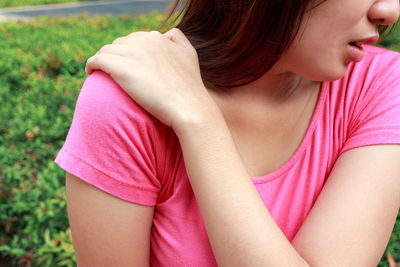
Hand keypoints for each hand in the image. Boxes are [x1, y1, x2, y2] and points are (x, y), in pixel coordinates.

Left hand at [85, 28, 218, 132]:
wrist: (187, 106)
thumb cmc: (190, 87)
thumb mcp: (189, 54)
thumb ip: (177, 39)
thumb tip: (165, 34)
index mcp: (157, 37)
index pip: (135, 39)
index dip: (130, 52)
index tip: (128, 65)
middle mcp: (143, 41)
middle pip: (120, 43)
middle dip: (116, 55)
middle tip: (114, 70)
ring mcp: (130, 53)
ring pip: (106, 50)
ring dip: (103, 59)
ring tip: (100, 72)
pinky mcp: (119, 67)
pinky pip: (97, 60)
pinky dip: (92, 64)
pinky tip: (92, 73)